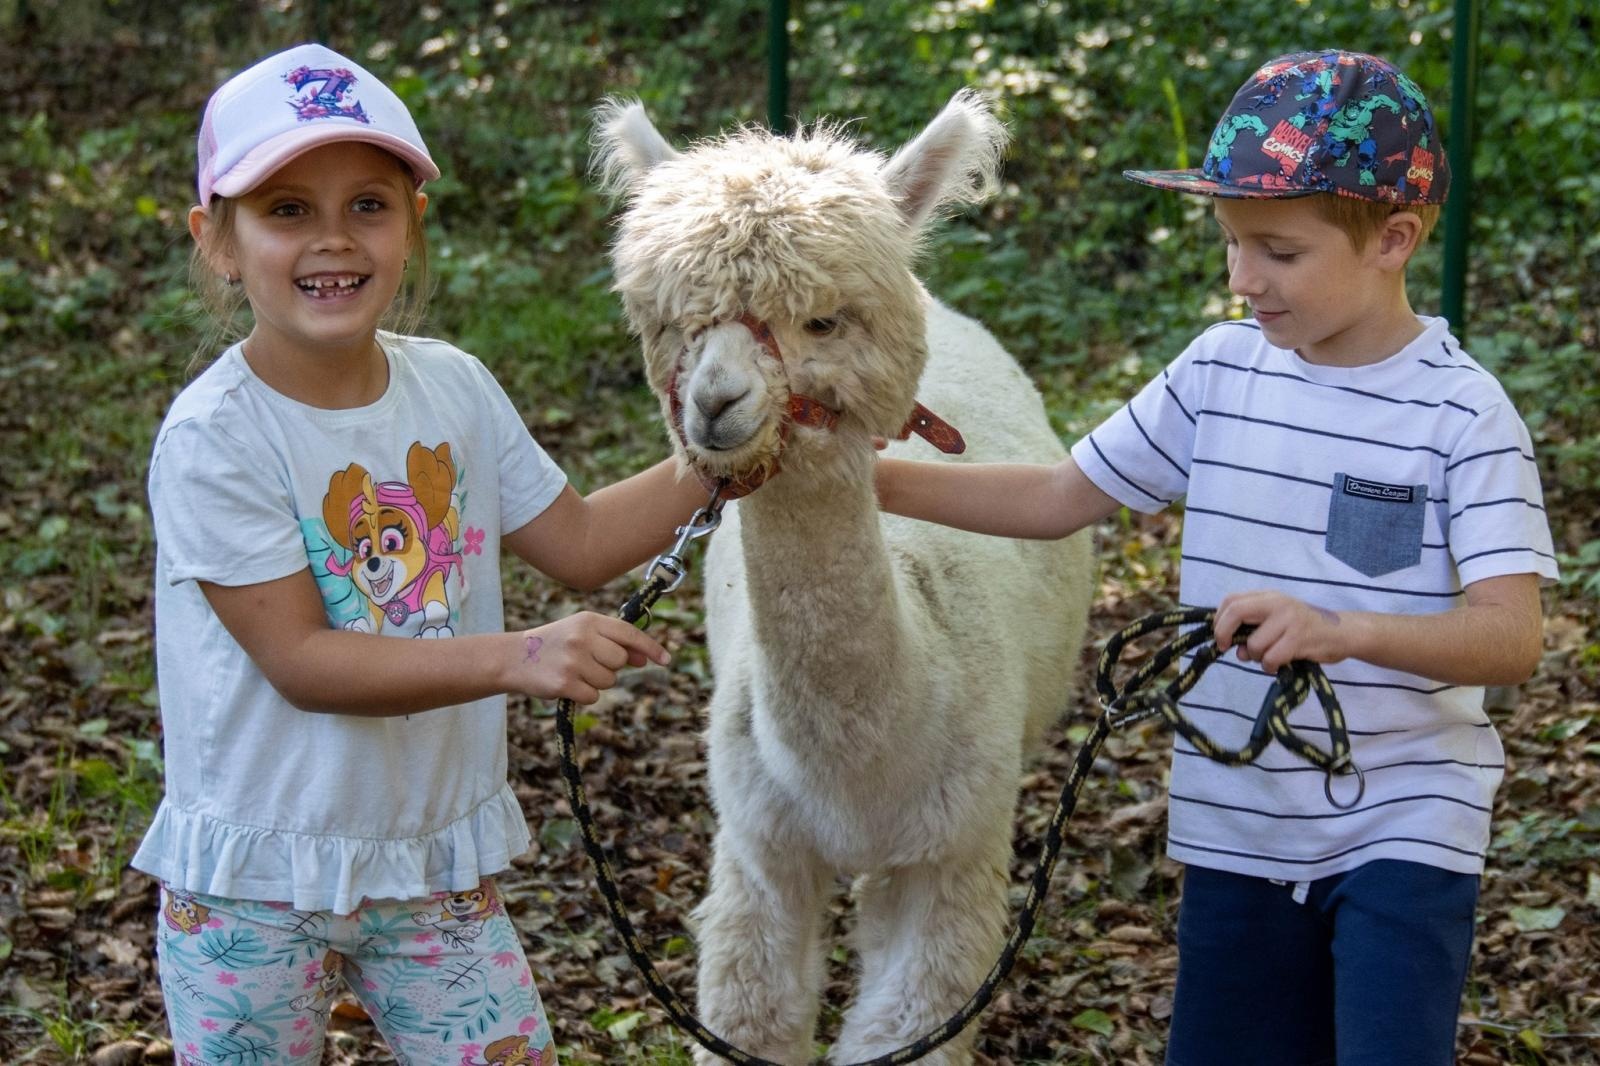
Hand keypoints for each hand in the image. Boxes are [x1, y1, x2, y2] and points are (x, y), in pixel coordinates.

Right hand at [506, 612, 669, 704]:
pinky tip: (567, 684)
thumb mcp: (581, 633)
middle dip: (609, 666)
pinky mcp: (565, 683)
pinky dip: (583, 695)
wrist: (513, 658)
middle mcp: (582, 638)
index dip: (650, 647)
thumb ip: (612, 642)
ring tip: (573, 671)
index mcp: (588, 620)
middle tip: (586, 662)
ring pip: (608, 681)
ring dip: (595, 682)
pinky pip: (593, 696)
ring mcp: (573, 661)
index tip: (666, 659)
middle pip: (620, 661)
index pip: (629, 633)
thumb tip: (644, 659)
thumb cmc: (554, 644)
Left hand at [1213, 591, 1347, 675]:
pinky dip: (1269, 666)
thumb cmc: (1303, 628)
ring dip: (1255, 658)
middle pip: (1236, 612)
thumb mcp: (1277, 619)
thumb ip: (1253, 627)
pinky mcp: (1299, 638)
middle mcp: (1277, 603)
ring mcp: (1289, 620)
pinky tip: (1278, 664)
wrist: (1342, 632)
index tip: (1221, 637)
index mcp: (1268, 597)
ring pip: (1253, 644)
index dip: (1219, 619)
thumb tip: (1232, 647)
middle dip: (1224, 633)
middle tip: (1227, 648)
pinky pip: (1270, 658)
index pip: (1232, 600)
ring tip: (1269, 657)